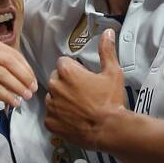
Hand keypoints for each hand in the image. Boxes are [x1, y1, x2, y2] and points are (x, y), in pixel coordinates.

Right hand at [0, 36, 36, 111]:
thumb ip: (3, 67)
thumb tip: (29, 78)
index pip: (13, 54)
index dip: (26, 69)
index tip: (34, 81)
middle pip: (9, 62)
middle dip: (25, 77)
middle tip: (33, 90)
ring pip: (2, 74)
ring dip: (17, 87)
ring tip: (26, 97)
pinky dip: (6, 95)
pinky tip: (14, 102)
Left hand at [45, 29, 125, 148]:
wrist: (110, 129)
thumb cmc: (111, 100)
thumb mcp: (113, 73)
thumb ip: (107, 51)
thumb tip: (107, 33)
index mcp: (67, 71)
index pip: (63, 63)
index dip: (74, 69)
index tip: (83, 77)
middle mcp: (54, 86)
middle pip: (56, 79)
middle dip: (66, 84)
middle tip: (83, 93)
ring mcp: (51, 105)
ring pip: (52, 97)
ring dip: (61, 100)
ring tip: (79, 107)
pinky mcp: (50, 122)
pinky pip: (51, 116)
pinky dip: (60, 117)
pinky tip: (74, 119)